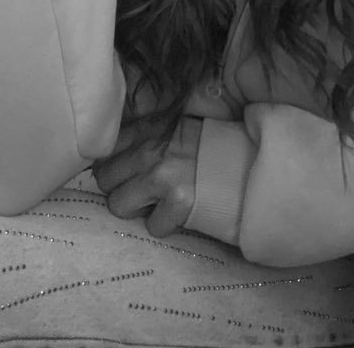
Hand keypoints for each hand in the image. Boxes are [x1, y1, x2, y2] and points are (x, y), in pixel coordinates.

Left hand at [92, 115, 201, 236]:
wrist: (250, 160)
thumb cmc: (209, 146)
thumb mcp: (174, 126)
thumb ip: (144, 135)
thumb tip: (109, 156)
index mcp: (148, 128)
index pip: (103, 151)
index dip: (113, 166)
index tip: (125, 172)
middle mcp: (150, 149)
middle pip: (104, 180)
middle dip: (120, 187)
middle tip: (143, 189)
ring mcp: (162, 175)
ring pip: (118, 205)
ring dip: (137, 208)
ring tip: (159, 202)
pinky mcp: (179, 201)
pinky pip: (151, 226)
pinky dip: (165, 224)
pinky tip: (179, 212)